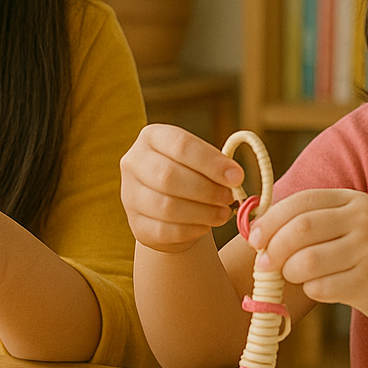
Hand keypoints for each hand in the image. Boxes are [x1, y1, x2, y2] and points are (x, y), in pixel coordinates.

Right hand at [120, 124, 245, 253]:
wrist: (171, 208)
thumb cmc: (192, 176)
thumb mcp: (202, 162)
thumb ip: (216, 166)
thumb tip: (234, 176)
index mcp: (152, 137)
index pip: (180, 145)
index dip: (210, 162)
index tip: (237, 176)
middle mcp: (134, 162)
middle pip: (168, 176)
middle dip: (205, 189)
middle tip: (229, 198)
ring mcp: (130, 195)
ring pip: (166, 206)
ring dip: (202, 212)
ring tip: (222, 214)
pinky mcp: (136, 224)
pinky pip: (164, 230)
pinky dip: (190, 230)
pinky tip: (205, 226)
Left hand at [245, 189, 367, 328]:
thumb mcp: (353, 225)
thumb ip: (315, 222)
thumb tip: (258, 231)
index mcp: (353, 201)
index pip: (300, 203)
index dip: (269, 221)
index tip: (254, 239)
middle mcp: (364, 221)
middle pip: (300, 229)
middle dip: (273, 248)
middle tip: (264, 265)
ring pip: (308, 261)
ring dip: (290, 272)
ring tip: (294, 277)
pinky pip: (323, 287)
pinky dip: (311, 290)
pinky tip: (320, 289)